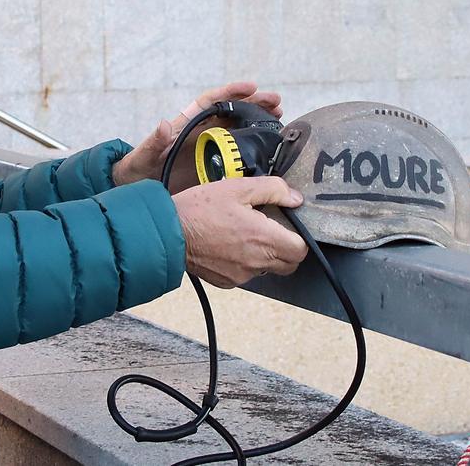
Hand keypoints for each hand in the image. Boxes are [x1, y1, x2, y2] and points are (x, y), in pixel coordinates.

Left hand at [113, 82, 282, 193]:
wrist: (139, 189)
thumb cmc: (138, 168)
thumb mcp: (144, 155)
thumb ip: (154, 141)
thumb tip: (164, 124)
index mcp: (186, 124)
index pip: (210, 101)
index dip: (230, 92)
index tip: (251, 87)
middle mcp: (200, 132)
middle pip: (232, 111)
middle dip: (254, 103)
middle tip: (276, 101)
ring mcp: (209, 147)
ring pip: (239, 128)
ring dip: (258, 120)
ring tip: (279, 117)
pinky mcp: (214, 165)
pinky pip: (237, 152)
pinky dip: (253, 147)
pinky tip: (270, 147)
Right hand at [173, 177, 307, 287]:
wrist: (167, 234)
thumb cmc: (199, 209)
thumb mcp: (238, 187)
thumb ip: (272, 190)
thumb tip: (294, 198)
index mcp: (263, 238)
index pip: (301, 250)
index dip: (300, 238)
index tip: (289, 227)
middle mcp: (256, 262)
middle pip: (289, 264)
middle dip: (287, 249)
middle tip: (271, 230)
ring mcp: (241, 276)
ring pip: (267, 270)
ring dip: (264, 255)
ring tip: (244, 235)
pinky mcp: (227, 282)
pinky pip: (245, 275)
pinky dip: (244, 262)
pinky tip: (228, 245)